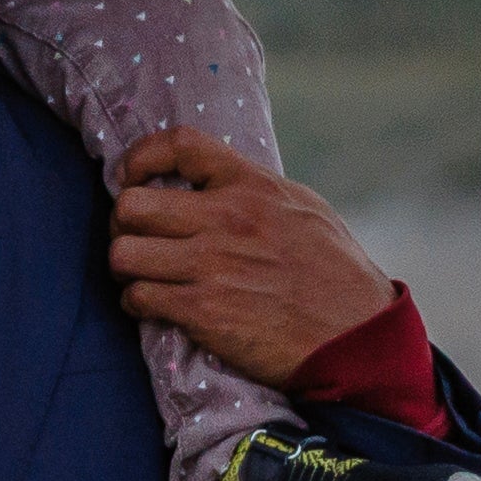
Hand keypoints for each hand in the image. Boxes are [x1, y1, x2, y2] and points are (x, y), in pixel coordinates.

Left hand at [108, 131, 396, 389]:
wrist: (356, 335)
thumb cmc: (335, 273)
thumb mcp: (304, 209)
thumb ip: (257, 191)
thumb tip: (216, 180)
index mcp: (253, 186)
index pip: (180, 145)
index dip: (141, 156)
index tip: (130, 176)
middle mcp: (226, 219)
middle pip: (132, 204)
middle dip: (124, 223)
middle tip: (136, 239)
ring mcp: (211, 265)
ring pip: (124, 253)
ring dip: (126, 267)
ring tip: (142, 275)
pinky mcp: (203, 311)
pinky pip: (139, 297)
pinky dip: (136, 303)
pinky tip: (153, 306)